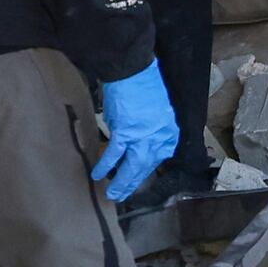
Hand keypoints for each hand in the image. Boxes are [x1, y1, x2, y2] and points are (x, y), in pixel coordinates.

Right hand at [91, 67, 178, 200]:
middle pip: (146, 166)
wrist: (132, 71)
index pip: (160, 156)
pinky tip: (98, 175)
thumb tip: (138, 140)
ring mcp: (142, 137)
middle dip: (134, 182)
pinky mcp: (125, 133)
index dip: (147, 168)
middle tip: (124, 196)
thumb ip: (153, 128)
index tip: (138, 176)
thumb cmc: (144, 84)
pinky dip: (105, 165)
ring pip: (132, 166)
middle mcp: (158, 138)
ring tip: (113, 195)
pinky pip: (115, 154)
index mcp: (168, 131)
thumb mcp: (159, 109)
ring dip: (121, 183)